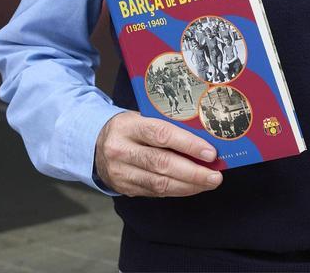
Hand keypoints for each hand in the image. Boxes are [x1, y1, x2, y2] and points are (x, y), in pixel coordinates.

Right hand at [94, 110, 222, 196]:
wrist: (94, 145)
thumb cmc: (128, 128)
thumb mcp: (142, 118)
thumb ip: (167, 126)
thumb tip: (204, 140)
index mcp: (128, 126)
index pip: (162, 134)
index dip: (188, 145)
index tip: (210, 153)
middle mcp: (121, 150)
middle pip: (161, 163)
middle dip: (193, 172)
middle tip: (215, 176)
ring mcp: (120, 172)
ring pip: (159, 183)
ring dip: (188, 185)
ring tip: (208, 183)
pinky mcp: (124, 188)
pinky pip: (155, 192)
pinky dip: (177, 190)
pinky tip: (191, 187)